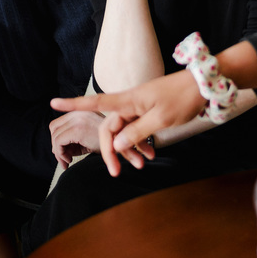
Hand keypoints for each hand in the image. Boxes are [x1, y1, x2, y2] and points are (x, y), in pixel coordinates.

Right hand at [49, 69, 205, 176]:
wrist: (204, 85)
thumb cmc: (183, 98)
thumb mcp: (160, 119)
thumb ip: (136, 132)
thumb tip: (116, 144)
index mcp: (129, 100)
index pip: (95, 102)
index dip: (73, 103)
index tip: (52, 102)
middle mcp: (131, 102)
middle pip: (110, 128)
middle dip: (112, 151)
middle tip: (116, 173)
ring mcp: (140, 106)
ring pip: (125, 131)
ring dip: (130, 149)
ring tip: (143, 164)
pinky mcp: (150, 111)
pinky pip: (137, 129)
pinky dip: (141, 142)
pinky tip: (149, 153)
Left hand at [49, 110, 104, 168]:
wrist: (122, 143)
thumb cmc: (109, 143)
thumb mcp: (89, 137)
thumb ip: (73, 139)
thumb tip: (56, 151)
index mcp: (81, 110)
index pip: (58, 123)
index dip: (58, 139)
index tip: (65, 152)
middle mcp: (78, 112)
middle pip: (54, 128)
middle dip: (56, 145)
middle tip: (65, 158)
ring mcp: (77, 119)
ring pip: (55, 136)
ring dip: (58, 152)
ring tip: (67, 160)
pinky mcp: (77, 129)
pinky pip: (59, 142)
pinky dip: (60, 154)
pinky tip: (69, 160)